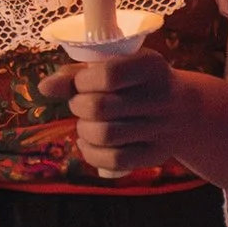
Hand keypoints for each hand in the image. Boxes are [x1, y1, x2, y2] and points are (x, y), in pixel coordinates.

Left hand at [53, 44, 184, 178]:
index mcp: (151, 66)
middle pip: (100, 108)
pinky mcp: (156, 154)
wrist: (183, 110)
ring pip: (104, 135)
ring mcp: (161, 129)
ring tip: (88, 123)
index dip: (83, 82)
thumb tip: (44, 88)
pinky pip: (114, 160)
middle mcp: (161, 97)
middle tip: (82, 104)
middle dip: (78, 106)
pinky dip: (91, 153)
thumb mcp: (114, 67)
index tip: (82, 84)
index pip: (108, 74)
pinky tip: (89, 143)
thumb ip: (77, 74)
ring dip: (84, 130)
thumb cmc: (135, 84)